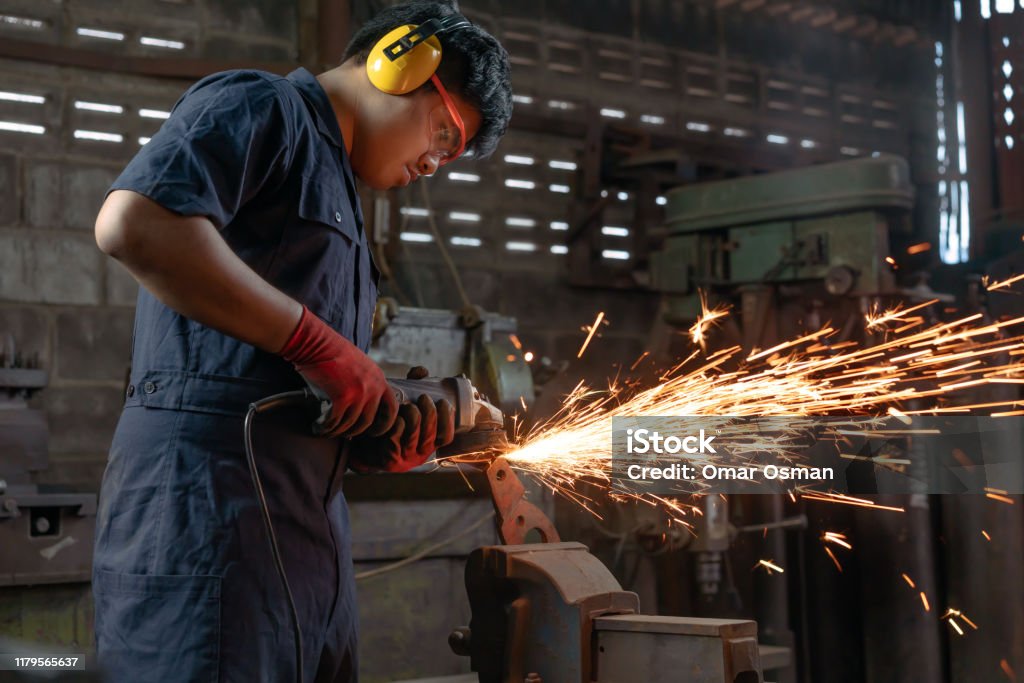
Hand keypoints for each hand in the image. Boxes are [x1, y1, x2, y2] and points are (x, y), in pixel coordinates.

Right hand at [278, 306, 397, 437]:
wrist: (316, 342)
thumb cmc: (332, 354)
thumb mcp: (358, 367)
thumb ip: (364, 385)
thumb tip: (359, 410)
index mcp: (379, 379)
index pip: (392, 408)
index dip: (384, 424)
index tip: (372, 431)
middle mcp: (373, 386)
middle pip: (368, 421)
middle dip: (355, 431)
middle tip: (343, 434)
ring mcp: (360, 392)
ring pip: (351, 424)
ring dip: (337, 431)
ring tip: (326, 431)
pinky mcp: (343, 396)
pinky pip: (336, 421)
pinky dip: (326, 427)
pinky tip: (318, 427)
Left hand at [349, 366, 456, 472]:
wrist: (362, 443)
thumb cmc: (388, 421)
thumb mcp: (405, 404)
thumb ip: (415, 386)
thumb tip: (421, 372)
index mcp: (428, 443)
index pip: (446, 436)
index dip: (447, 419)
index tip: (442, 402)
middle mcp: (420, 454)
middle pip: (431, 434)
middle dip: (430, 413)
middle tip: (423, 398)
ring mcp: (405, 459)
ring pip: (414, 435)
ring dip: (413, 416)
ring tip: (408, 405)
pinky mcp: (389, 460)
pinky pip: (396, 438)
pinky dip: (396, 424)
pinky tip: (394, 416)